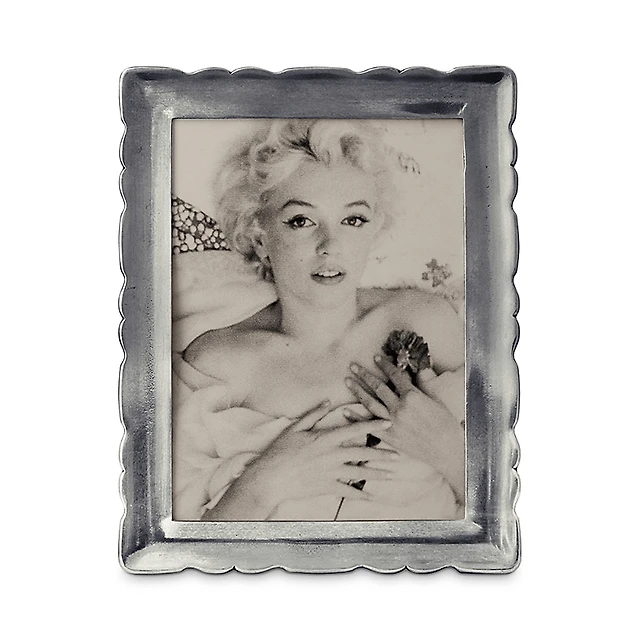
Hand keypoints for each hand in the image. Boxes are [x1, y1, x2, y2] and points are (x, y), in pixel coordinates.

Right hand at [242, 401, 397, 511]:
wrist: (271, 478)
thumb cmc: (280, 451)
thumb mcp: (295, 427)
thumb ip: (313, 414)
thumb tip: (327, 402)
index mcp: (326, 438)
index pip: (354, 430)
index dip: (373, 426)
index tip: (388, 423)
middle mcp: (332, 455)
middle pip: (363, 453)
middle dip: (382, 453)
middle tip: (399, 454)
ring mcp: (331, 472)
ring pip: (360, 473)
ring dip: (377, 473)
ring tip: (391, 474)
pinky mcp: (327, 487)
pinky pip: (348, 492)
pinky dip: (361, 495)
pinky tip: (372, 498)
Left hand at [345, 356, 464, 501]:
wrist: (447, 450)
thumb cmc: (446, 424)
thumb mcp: (437, 399)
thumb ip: (425, 384)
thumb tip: (418, 370)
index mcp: (412, 396)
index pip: (395, 375)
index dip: (384, 365)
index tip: (375, 357)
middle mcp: (400, 408)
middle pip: (378, 387)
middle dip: (364, 374)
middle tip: (352, 366)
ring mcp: (393, 423)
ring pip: (370, 403)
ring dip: (357, 391)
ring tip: (347, 381)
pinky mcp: (390, 437)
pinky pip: (369, 425)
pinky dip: (356, 418)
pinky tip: (345, 411)